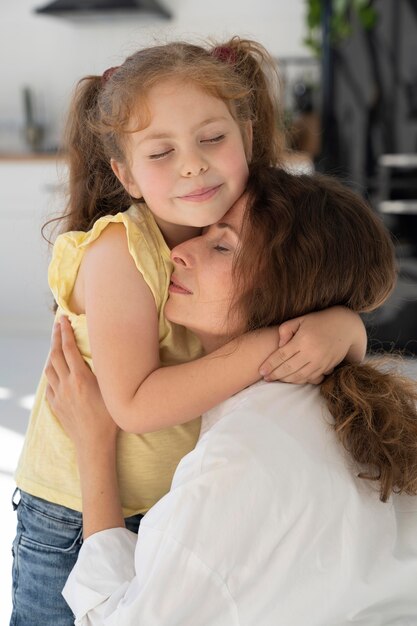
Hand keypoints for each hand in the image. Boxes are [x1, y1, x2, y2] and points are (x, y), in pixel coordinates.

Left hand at [45, 316, 118, 451]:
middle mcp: (66, 384)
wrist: (94, 443)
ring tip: (56, 345)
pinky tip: (55, 371)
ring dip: (52, 354)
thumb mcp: (112, 391)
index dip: (65, 332)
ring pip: (49, 369)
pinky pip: (49, 384)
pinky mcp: (55, 405)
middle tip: (58, 324)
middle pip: (56, 355)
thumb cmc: (109, 418)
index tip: (63, 320)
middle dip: (56, 337)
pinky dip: (51, 372)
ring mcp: (59, 395)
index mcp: (80, 378)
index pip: (69, 349)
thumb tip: (108, 352)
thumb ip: (107, 371)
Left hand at [259, 307, 365, 383]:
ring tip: (275, 379)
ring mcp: (320, 362)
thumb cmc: (318, 321)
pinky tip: (290, 379)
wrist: (345, 326)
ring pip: (299, 376)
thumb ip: (285, 330)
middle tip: (265, 378)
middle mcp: (312, 353)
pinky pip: (309, 378)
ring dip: (286, 380)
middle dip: (275, 375)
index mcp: (303, 340)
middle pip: (289, 369)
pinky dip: (298, 380)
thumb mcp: (300, 320)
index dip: (270, 365)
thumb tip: (278, 345)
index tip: (261, 371)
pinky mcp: (326, 367)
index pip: (282, 356)